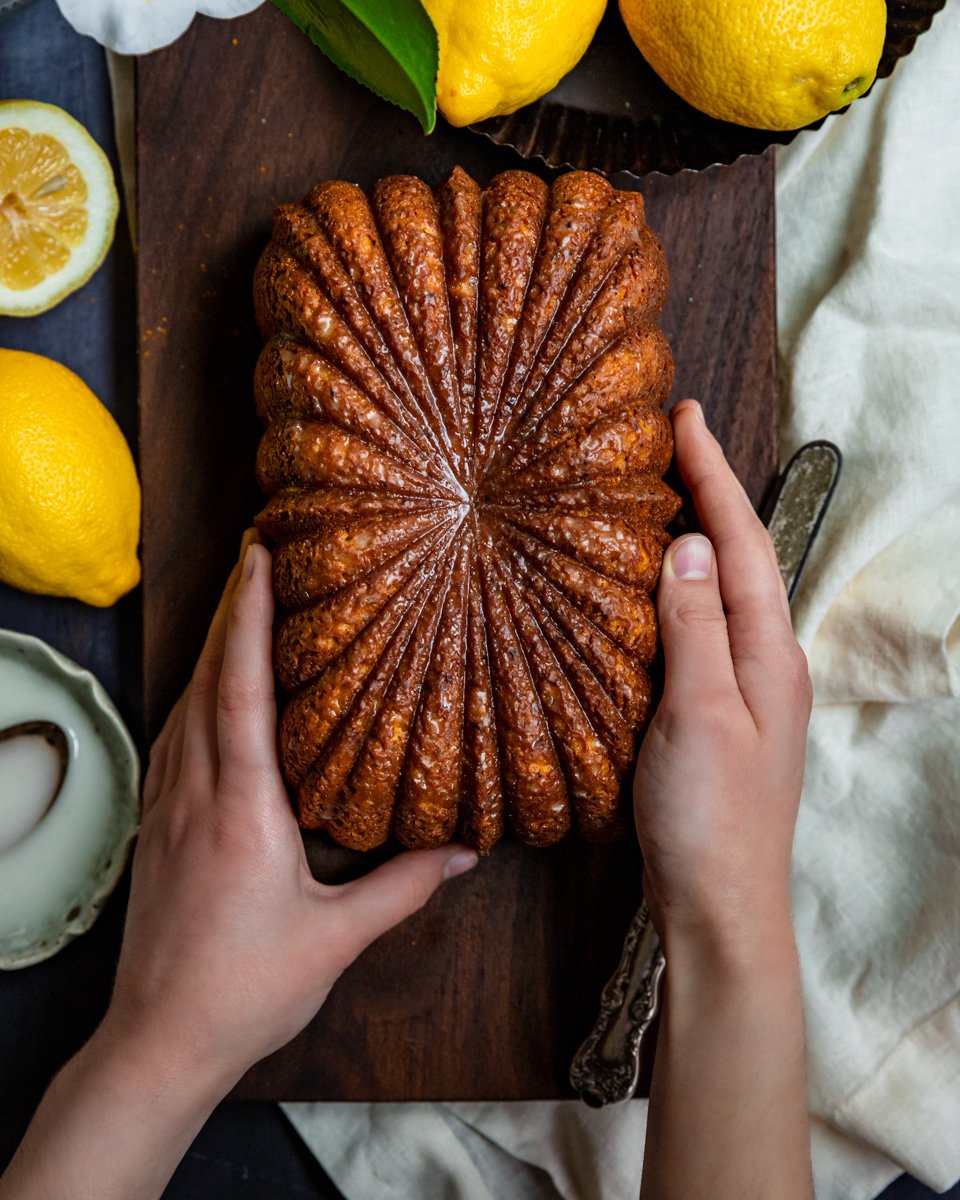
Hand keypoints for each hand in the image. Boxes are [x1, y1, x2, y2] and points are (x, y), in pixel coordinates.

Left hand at [103, 531, 477, 1092]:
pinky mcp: (156, 827)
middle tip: (255, 556)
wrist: (157, 1042)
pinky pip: (172, 738)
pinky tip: (207, 694)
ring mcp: (167, 808)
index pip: (239, 690)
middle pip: (204, 680)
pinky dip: (192, 695)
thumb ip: (403, 886)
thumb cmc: (244, 991)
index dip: (248, 618)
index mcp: (241, 810)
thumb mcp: (337, 939)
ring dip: (208, 649)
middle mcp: (195, 795)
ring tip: (237, 607)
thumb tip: (464, 851)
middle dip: (228, 610)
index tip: (260, 559)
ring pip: (182, 705)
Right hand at [635, 401, 814, 1199]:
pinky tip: (642, 592)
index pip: (741, 543)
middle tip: (666, 445)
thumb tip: (684, 545)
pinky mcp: (712, 714)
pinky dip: (673, 593)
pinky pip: (696, 631)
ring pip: (716, 593)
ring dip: (691, 539)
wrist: (719, 906)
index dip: (712, 477)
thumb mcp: (700, 713)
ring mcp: (741, 689)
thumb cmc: (712, 818)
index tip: (684, 419)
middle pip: (737, 559)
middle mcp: (765, 661)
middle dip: (707, 495)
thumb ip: (694, 627)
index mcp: (770, 652)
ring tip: (652, 497)